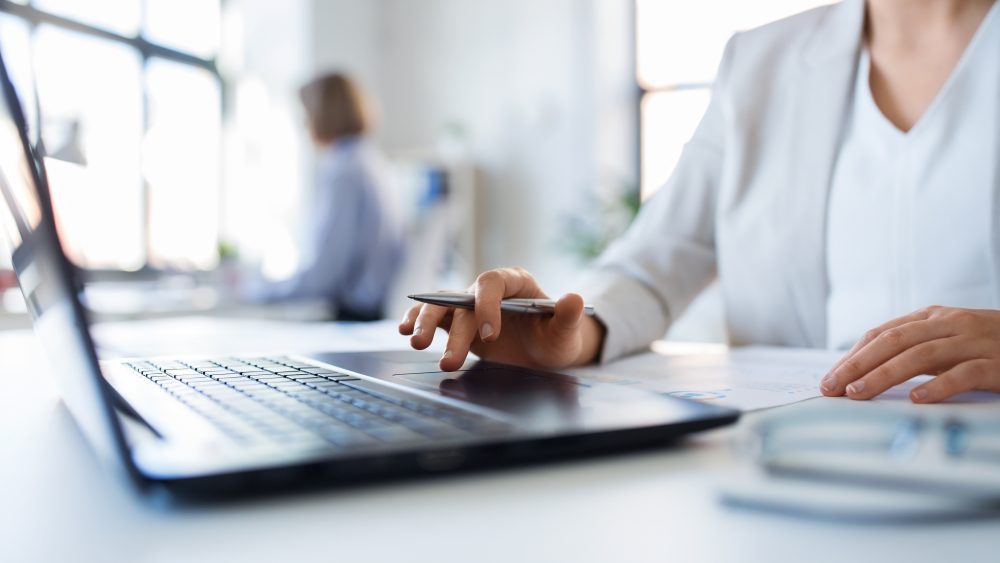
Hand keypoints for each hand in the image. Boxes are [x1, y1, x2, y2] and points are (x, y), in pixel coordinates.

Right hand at [398, 267, 604, 370]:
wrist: (545, 353)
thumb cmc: (556, 338)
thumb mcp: (566, 332)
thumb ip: (567, 316)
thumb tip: (574, 298)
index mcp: (515, 282)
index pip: (492, 283)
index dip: (486, 305)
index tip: (490, 335)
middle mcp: (488, 291)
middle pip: (463, 300)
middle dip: (454, 329)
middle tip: (450, 359)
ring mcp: (470, 305)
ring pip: (441, 305)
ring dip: (426, 323)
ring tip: (416, 343)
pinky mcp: (457, 322)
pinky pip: (433, 317)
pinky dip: (417, 321)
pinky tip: (405, 332)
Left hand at [820, 305, 999, 402]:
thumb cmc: (988, 347)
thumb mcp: (947, 343)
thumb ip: (914, 352)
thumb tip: (865, 374)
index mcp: (932, 318)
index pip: (881, 333)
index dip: (852, 356)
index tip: (829, 379)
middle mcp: (949, 324)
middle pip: (893, 341)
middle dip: (857, 365)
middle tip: (832, 388)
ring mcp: (974, 341)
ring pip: (920, 355)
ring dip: (884, 375)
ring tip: (859, 394)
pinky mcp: (998, 363)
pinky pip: (964, 373)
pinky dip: (939, 387)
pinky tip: (918, 400)